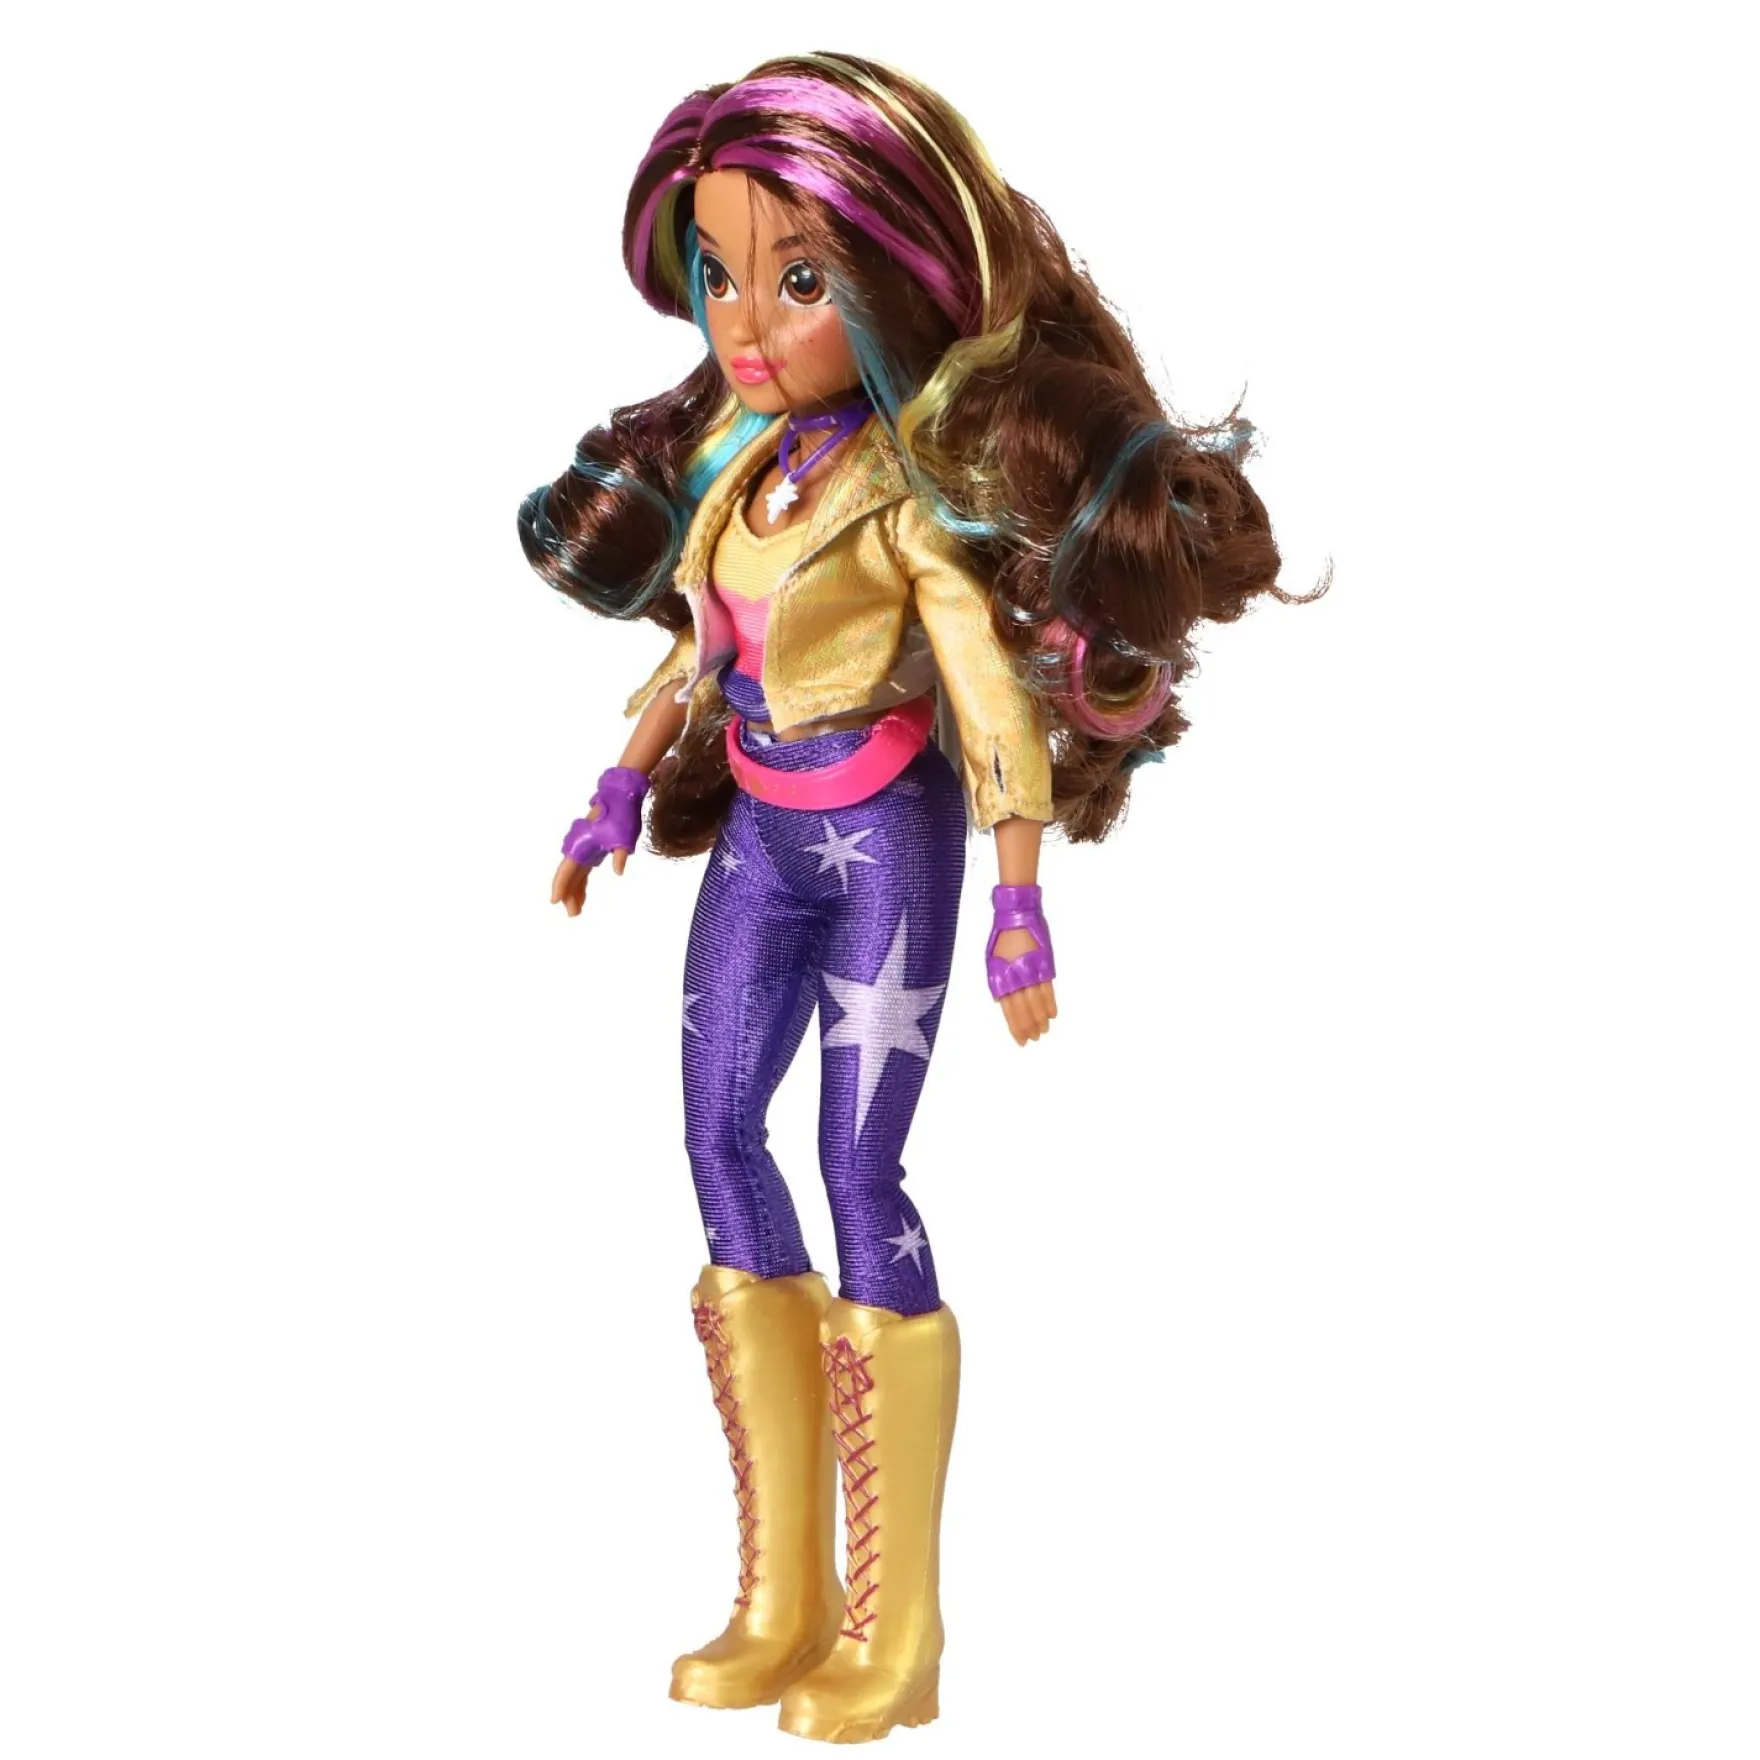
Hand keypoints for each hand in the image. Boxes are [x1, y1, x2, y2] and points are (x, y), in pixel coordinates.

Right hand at [550, 803, 631, 916]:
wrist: (621, 796)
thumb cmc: (621, 814)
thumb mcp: (624, 836)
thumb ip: (619, 853)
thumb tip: (619, 870)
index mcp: (582, 845)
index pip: (567, 869)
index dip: (560, 886)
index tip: (555, 901)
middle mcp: (580, 848)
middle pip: (569, 875)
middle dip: (568, 895)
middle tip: (573, 915)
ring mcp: (585, 850)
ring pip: (574, 875)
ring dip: (574, 892)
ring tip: (576, 911)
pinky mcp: (592, 851)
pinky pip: (582, 871)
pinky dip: (581, 884)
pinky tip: (582, 898)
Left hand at [992, 926, 1055, 1045]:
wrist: (1016, 916)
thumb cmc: (1001, 936)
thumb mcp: (991, 959)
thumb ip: (999, 981)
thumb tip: (1003, 1001)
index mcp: (1000, 979)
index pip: (1009, 1011)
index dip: (1016, 1027)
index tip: (1021, 1039)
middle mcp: (1016, 978)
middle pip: (1024, 1010)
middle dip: (1029, 1026)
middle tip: (1034, 1038)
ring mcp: (1031, 972)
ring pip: (1037, 1003)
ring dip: (1041, 1019)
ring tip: (1044, 1030)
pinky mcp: (1043, 965)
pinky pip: (1047, 989)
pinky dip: (1050, 1003)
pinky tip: (1052, 1015)